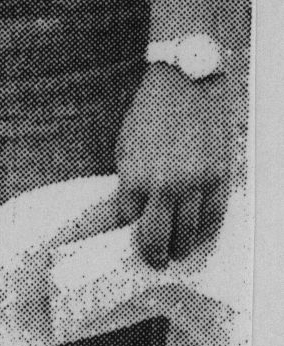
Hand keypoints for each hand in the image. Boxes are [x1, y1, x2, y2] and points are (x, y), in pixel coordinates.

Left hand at [116, 62, 238, 266]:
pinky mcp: (220, 178)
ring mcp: (196, 183)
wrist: (185, 84)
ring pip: (189, 233)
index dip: (126, 232)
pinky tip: (198, 237)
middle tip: (153, 261)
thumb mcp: (125, 147)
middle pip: (158, 236)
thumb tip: (132, 212)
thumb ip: (130, 181)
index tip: (126, 241)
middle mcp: (166, 185)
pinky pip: (215, 217)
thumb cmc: (150, 113)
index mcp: (135, 175)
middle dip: (153, 253)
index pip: (127, 220)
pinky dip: (206, 232)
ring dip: (182, 248)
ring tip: (176, 254)